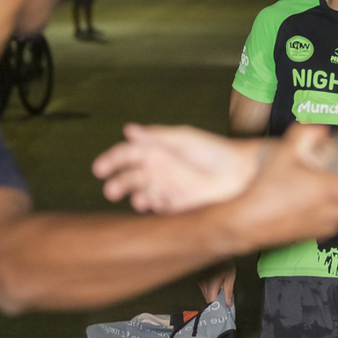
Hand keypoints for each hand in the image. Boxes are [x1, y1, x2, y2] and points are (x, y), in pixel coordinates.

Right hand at [93, 124, 262, 212]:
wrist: (239, 176)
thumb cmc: (213, 152)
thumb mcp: (183, 139)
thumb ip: (155, 136)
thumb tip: (128, 129)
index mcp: (156, 150)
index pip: (126, 154)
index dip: (111, 161)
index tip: (99, 169)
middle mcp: (157, 169)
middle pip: (129, 177)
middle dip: (118, 184)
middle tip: (110, 192)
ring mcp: (164, 188)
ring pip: (139, 194)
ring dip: (134, 198)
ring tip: (138, 200)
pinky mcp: (174, 206)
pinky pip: (155, 208)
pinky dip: (150, 208)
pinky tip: (152, 205)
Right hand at [199, 264, 235, 304]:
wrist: (217, 248)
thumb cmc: (226, 263)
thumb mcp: (230, 277)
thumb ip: (228, 292)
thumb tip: (228, 304)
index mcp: (211, 285)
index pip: (210, 301)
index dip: (216, 305)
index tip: (222, 307)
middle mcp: (203, 284)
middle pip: (207, 298)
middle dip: (215, 299)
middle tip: (223, 295)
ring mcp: (199, 280)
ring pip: (204, 293)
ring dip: (211, 293)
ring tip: (219, 287)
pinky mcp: (198, 277)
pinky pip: (203, 287)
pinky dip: (208, 288)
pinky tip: (214, 282)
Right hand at [222, 126, 337, 251]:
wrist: (244, 224)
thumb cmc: (265, 188)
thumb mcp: (283, 153)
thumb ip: (305, 134)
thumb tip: (322, 128)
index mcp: (333, 192)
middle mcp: (335, 212)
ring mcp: (326, 226)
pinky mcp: (315, 234)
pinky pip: (336, 220)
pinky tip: (328, 200)